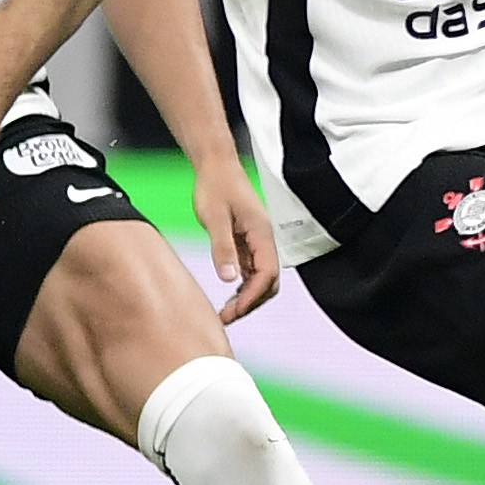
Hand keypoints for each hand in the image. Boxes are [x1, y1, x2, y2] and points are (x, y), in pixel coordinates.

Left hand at [193, 158, 279, 322]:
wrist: (216, 167)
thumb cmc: (216, 186)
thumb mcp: (215, 218)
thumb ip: (223, 248)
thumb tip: (229, 279)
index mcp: (261, 234)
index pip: (267, 274)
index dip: (253, 296)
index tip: (235, 311)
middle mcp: (264, 240)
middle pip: (269, 281)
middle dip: (251, 302)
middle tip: (226, 317)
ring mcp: (257, 242)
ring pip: (261, 279)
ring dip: (247, 297)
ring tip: (226, 312)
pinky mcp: (248, 242)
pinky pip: (252, 271)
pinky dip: (243, 287)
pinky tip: (229, 296)